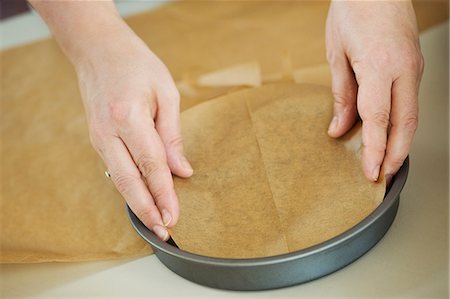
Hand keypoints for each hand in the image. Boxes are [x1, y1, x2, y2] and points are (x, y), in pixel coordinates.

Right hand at [76, 24, 192, 239]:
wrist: (99, 49)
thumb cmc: (137, 65)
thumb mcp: (166, 93)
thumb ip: (173, 135)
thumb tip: (182, 170)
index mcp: (128, 116)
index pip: (151, 165)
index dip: (164, 194)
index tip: (175, 216)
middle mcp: (107, 132)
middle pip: (128, 181)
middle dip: (147, 210)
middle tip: (164, 231)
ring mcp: (97, 137)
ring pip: (118, 180)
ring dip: (136, 203)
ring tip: (154, 223)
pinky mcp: (96, 139)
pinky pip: (114, 169)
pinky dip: (128, 187)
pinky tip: (141, 199)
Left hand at [326, 1, 423, 182]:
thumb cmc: (353, 10)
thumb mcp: (337, 54)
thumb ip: (341, 95)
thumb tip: (339, 127)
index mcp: (381, 66)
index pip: (379, 119)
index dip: (376, 150)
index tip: (371, 172)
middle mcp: (404, 69)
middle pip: (406, 123)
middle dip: (396, 154)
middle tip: (384, 177)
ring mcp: (413, 67)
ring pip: (411, 114)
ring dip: (401, 141)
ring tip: (387, 162)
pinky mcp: (414, 65)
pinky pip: (408, 100)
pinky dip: (400, 122)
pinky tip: (389, 132)